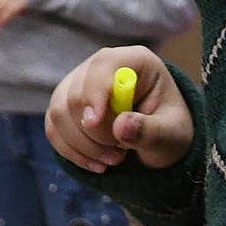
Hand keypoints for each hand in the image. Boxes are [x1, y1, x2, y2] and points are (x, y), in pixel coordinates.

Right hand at [45, 47, 192, 172]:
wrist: (160, 141)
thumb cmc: (170, 131)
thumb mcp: (172, 135)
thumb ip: (150, 130)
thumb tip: (121, 126)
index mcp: (135, 60)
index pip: (103, 65)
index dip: (95, 93)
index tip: (94, 123)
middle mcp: (102, 66)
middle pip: (76, 94)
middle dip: (95, 133)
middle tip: (121, 153)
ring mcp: (79, 84)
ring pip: (59, 112)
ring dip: (83, 145)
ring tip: (113, 159)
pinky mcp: (65, 105)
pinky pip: (53, 128)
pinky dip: (71, 151)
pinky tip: (96, 164)